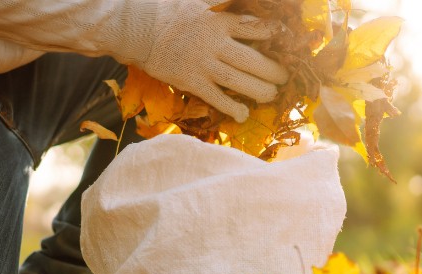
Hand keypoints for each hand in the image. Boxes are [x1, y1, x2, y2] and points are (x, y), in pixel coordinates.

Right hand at [100, 0, 289, 121]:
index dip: (274, 36)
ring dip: (259, 90)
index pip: (256, 28)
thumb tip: (240, 1)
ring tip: (271, 95)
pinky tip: (243, 114)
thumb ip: (223, 1)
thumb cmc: (168, 11)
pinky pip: (216, 97)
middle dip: (273, 70)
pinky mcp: (190, 81)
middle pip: (252, 60)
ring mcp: (203, 63)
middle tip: (284, 77)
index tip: (283, 42)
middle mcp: (215, 42)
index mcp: (219, 20)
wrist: (137, 28)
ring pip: (238, 81)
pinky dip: (231, 107)